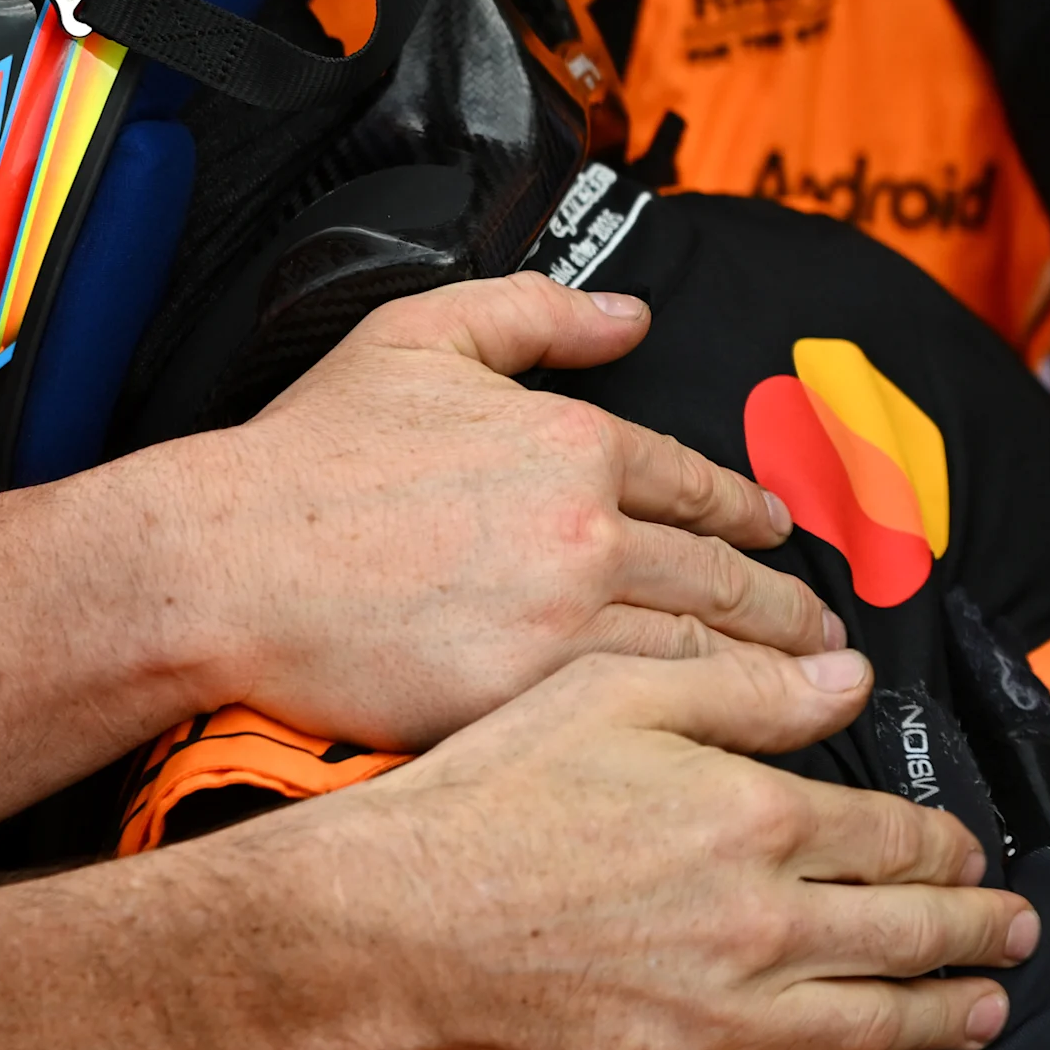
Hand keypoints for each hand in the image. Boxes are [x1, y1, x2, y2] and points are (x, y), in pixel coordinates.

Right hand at [154, 273, 815, 745]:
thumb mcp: (416, 337)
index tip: (779, 532)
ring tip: (803, 687)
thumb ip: (535, 314)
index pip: (694, 480)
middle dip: (788, 604)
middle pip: (723, 574)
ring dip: (771, 670)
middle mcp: (586, 529)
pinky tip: (729, 736)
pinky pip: (646, 712)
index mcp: (570, 439)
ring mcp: (562, 620)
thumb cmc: (305, 456)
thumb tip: (630, 317)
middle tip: (826, 628)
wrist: (224, 562)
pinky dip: (706, 725)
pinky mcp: (528, 697)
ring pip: (704, 648)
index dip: (750, 509)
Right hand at [278, 643, 1031, 1049]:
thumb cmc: (492, 792)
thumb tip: (848, 676)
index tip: (968, 846)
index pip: (895, 835)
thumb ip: (739, 685)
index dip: (948, 842)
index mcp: (756, 817)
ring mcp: (734, 1010)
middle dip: (978, 930)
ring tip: (982, 1008)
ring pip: (879, 1019)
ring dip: (946, 1012)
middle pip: (911, 931)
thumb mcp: (606, 692)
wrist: (400, 915)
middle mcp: (767, 921)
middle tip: (1013, 929)